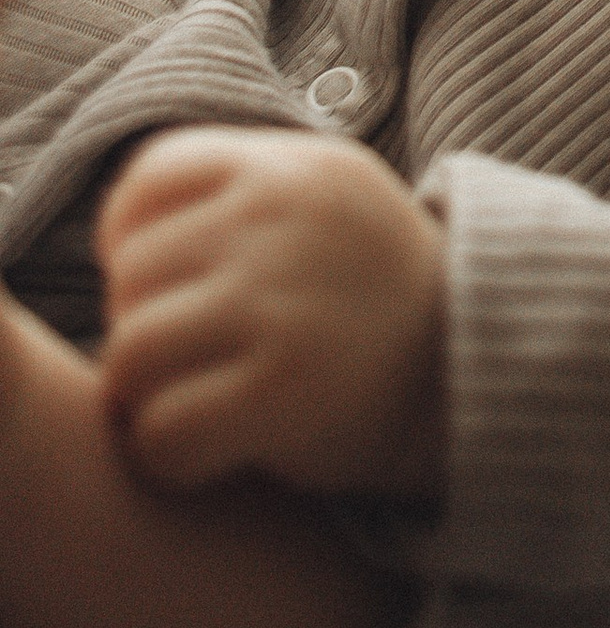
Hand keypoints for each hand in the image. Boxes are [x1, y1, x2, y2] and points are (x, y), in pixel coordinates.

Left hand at [96, 128, 447, 501]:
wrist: (476, 368)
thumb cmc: (373, 291)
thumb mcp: (325, 198)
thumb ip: (236, 191)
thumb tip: (115, 233)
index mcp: (288, 169)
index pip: (145, 184)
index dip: (132, 242)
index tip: (173, 285)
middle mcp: (277, 224)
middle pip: (128, 279)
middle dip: (146, 327)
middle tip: (202, 356)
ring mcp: (277, 306)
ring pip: (128, 358)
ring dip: (150, 398)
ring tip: (202, 400)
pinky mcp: (278, 395)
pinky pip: (158, 436)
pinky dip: (172, 458)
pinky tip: (217, 449)